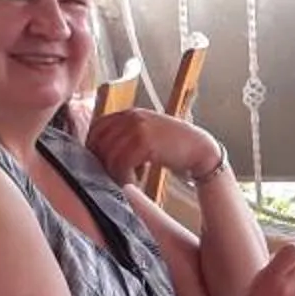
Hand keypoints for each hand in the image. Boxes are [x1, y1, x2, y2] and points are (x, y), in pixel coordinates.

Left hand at [87, 107, 217, 188]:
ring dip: (116, 173)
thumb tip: (101, 152)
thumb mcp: (147, 134)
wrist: (200, 149)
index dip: (94, 148)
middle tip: (114, 176)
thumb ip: (126, 136)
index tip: (102, 164)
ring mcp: (137, 128)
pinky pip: (122, 163)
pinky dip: (126, 177)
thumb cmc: (173, 146)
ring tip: (128, 181)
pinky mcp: (144, 142)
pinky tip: (137, 182)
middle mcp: (131, 117)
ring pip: (109, 155)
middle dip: (103, 163)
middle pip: (99, 142)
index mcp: (130, 113)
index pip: (97, 128)